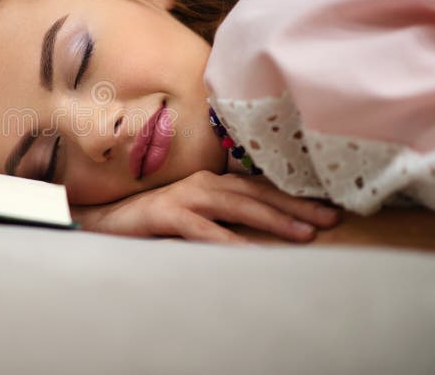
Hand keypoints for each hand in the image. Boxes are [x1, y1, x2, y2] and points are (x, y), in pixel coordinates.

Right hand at [68, 170, 340, 244]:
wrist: (104, 219)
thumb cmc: (153, 219)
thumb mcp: (195, 213)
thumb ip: (223, 215)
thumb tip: (263, 227)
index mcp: (211, 181)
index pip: (260, 188)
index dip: (293, 198)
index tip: (326, 209)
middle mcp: (203, 183)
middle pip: (256, 193)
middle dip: (295, 206)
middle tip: (330, 219)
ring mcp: (185, 196)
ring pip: (237, 206)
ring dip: (272, 219)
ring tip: (303, 235)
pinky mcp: (168, 214)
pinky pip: (205, 230)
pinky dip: (229, 242)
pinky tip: (252, 254)